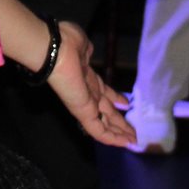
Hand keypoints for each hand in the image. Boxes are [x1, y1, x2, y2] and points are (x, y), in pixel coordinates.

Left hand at [46, 22, 133, 146]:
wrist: (55, 49)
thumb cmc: (68, 44)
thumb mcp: (84, 47)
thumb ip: (88, 53)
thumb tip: (89, 53)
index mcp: (88, 78)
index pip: (104, 93)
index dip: (116, 99)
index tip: (127, 105)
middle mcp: (88, 93)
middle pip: (106, 111)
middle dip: (120, 121)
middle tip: (133, 130)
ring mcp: (85, 104)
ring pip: (104, 123)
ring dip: (120, 133)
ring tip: (133, 141)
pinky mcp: (83, 113)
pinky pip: (99, 129)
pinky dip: (113, 138)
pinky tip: (126, 143)